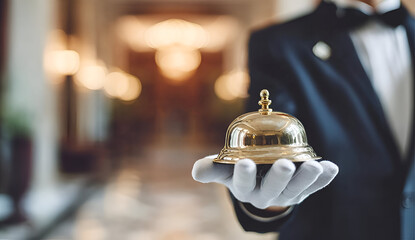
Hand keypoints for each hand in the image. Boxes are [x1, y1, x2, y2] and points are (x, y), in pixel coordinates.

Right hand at [192, 155, 338, 208]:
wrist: (261, 179)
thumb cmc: (240, 170)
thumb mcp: (225, 168)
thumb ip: (212, 168)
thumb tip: (197, 171)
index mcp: (246, 191)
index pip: (243, 185)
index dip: (244, 176)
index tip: (245, 163)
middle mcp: (267, 196)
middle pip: (273, 190)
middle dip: (279, 178)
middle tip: (284, 164)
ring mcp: (287, 195)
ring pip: (297, 189)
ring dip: (306, 178)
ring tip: (314, 166)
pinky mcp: (303, 191)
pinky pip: (315, 186)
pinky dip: (324, 178)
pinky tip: (332, 167)